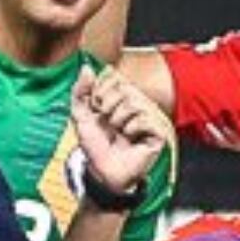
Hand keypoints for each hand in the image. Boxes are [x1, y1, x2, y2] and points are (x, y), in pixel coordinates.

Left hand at [70, 67, 172, 200]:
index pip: (114, 76)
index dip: (100, 91)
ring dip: (118, 120)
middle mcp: (140, 101)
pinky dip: (131, 129)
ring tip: (118, 132)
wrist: (103, 172)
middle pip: (123, 87)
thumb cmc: (96, 145)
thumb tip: (86, 68)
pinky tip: (131, 138)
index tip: (96, 108)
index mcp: (123, 95)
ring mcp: (152, 115)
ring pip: (134, 102)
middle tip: (107, 123)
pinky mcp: (160, 130)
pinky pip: (145, 118)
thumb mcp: (80, 116)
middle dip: (107, 106)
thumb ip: (80, 91)